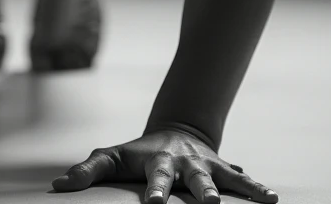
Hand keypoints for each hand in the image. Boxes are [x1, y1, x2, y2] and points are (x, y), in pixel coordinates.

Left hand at [51, 128, 278, 201]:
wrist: (174, 134)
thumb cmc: (136, 154)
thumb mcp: (111, 157)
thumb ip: (86, 171)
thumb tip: (56, 187)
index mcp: (157, 162)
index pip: (155, 178)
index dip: (155, 192)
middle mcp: (185, 163)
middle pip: (194, 178)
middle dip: (203, 191)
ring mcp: (206, 167)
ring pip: (225, 178)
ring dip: (242, 189)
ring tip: (266, 199)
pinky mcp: (224, 172)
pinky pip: (243, 180)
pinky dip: (257, 188)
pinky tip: (274, 199)